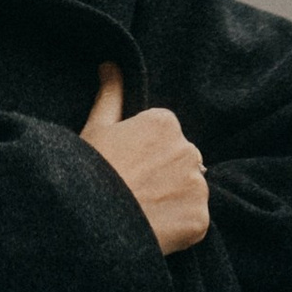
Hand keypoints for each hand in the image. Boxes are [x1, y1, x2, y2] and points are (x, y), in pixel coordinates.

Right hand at [79, 61, 210, 256]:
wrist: (94, 222)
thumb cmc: (91, 170)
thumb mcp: (96, 128)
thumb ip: (111, 94)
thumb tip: (110, 64)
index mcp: (165, 123)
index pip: (163, 137)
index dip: (143, 154)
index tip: (126, 167)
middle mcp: (189, 149)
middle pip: (179, 163)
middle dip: (163, 175)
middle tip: (133, 191)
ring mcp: (197, 185)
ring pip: (189, 191)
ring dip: (173, 201)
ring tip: (142, 211)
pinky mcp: (201, 218)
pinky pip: (194, 221)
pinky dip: (178, 226)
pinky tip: (154, 227)